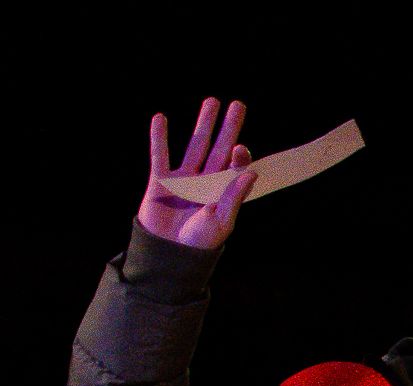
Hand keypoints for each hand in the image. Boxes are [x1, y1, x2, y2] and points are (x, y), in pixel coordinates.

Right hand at [138, 99, 253, 249]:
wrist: (170, 254)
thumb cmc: (200, 242)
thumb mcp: (221, 220)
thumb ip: (233, 196)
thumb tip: (251, 173)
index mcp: (223, 192)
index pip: (234, 167)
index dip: (239, 155)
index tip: (241, 147)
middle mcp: (206, 181)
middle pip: (219, 148)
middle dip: (228, 127)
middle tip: (237, 105)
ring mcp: (184, 179)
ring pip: (195, 145)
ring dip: (202, 125)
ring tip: (211, 102)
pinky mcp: (160, 180)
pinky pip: (160, 155)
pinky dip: (159, 137)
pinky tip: (161, 118)